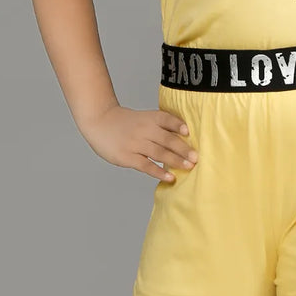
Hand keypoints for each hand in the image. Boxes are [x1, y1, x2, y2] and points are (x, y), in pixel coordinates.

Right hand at [81, 104, 198, 182]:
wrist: (99, 122)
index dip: (178, 125)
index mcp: (149, 118)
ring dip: (175, 161)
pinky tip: (170, 177)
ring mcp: (135, 144)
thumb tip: (184, 139)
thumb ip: (160, 126)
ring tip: (189, 167)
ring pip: (159, 153)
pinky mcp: (127, 157)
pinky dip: (159, 172)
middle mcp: (144, 130)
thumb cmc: (125, 122)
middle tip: (196, 157)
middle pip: (166, 139)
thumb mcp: (143, 118)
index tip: (189, 131)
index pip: (166, 119)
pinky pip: (146, 165)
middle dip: (183, 149)